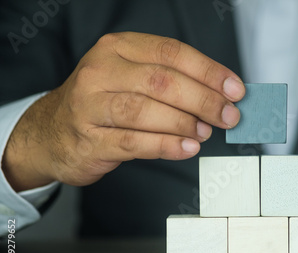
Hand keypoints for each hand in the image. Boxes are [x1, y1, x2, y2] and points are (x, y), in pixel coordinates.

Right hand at [2, 32, 244, 190]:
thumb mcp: (131, 77)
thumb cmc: (103, 102)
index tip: (235, 89)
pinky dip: (166, 146)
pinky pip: (134, 142)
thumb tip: (220, 96)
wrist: (52, 132)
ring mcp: (90, 106)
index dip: (209, 71)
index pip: (172, 52)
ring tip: (206, 132)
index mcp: (118, 48)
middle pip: (162, 82)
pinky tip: (187, 148)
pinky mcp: (89, 139)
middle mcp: (101, 71)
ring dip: (185, 123)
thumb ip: (171, 81)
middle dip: (203, 100)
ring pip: (146, 111)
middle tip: (228, 116)